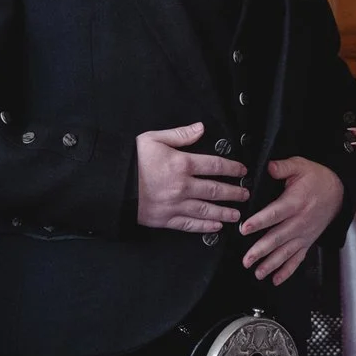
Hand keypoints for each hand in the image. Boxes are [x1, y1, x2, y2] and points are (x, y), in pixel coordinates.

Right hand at [136, 122, 251, 233]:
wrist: (110, 184)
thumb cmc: (130, 160)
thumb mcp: (153, 139)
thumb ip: (180, 134)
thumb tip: (200, 128)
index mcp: (181, 164)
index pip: (215, 165)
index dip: (232, 168)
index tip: (241, 171)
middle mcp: (182, 186)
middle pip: (215, 190)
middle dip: (233, 192)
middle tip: (245, 194)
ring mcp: (175, 205)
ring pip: (206, 210)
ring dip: (224, 212)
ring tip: (237, 214)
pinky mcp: (165, 219)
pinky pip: (189, 225)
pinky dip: (205, 227)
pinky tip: (215, 227)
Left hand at [240, 157, 345, 283]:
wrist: (338, 193)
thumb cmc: (317, 179)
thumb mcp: (301, 166)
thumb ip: (283, 166)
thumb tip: (268, 166)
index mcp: (295, 202)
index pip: (275, 214)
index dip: (259, 221)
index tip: (245, 228)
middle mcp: (300, 222)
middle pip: (278, 238)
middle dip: (261, 250)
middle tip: (247, 259)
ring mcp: (304, 234)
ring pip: (286, 252)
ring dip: (271, 264)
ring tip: (257, 273)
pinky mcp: (307, 242)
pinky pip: (297, 259)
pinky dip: (287, 271)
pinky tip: (275, 279)